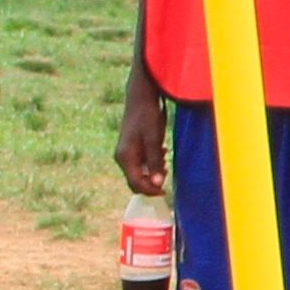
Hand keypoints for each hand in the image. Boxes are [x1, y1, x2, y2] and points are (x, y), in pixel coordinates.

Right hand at [113, 73, 165, 196]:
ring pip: (139, 173)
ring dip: (153, 172)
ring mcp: (125, 153)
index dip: (150, 191)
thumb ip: (154, 162)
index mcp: (125, 157)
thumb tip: (157, 183)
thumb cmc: (147, 117)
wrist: (141, 98)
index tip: (165, 191)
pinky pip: (140, 164)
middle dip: (152, 182)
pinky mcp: (131, 149)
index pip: (135, 184)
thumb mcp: (154, 140)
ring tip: (164, 159)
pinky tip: (161, 153)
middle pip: (135, 181)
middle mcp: (122, 158)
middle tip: (167, 172)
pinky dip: (151, 164)